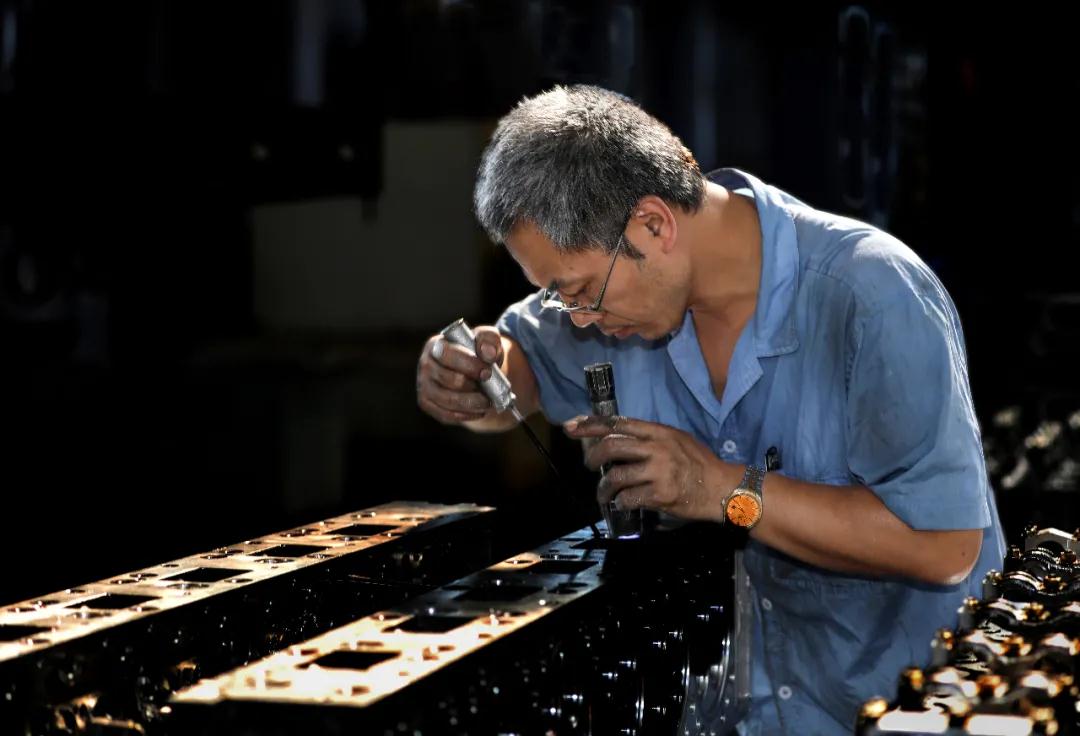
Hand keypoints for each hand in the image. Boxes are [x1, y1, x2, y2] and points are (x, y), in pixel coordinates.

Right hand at [416, 326, 504, 424]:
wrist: (471, 372)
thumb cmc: (478, 353)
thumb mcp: (487, 340)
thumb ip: (489, 340)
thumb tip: (488, 354)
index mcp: (436, 345)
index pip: (446, 354)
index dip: (469, 364)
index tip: (487, 372)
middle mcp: (425, 365)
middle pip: (449, 380)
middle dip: (473, 386)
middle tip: (490, 388)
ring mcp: (424, 386)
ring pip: (449, 401)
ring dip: (472, 403)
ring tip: (488, 401)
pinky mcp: (426, 403)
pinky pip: (446, 415)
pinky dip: (466, 415)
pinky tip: (479, 410)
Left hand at [563, 415, 739, 521]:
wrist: (722, 488)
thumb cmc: (700, 463)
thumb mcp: (677, 440)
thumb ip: (651, 438)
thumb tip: (620, 441)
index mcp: (658, 432)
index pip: (618, 423)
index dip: (592, 425)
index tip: (572, 427)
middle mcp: (656, 448)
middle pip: (611, 447)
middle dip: (592, 457)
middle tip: (589, 466)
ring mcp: (657, 471)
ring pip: (615, 476)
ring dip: (604, 488)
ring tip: (604, 494)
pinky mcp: (659, 494)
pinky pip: (628, 498)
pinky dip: (621, 502)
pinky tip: (623, 504)